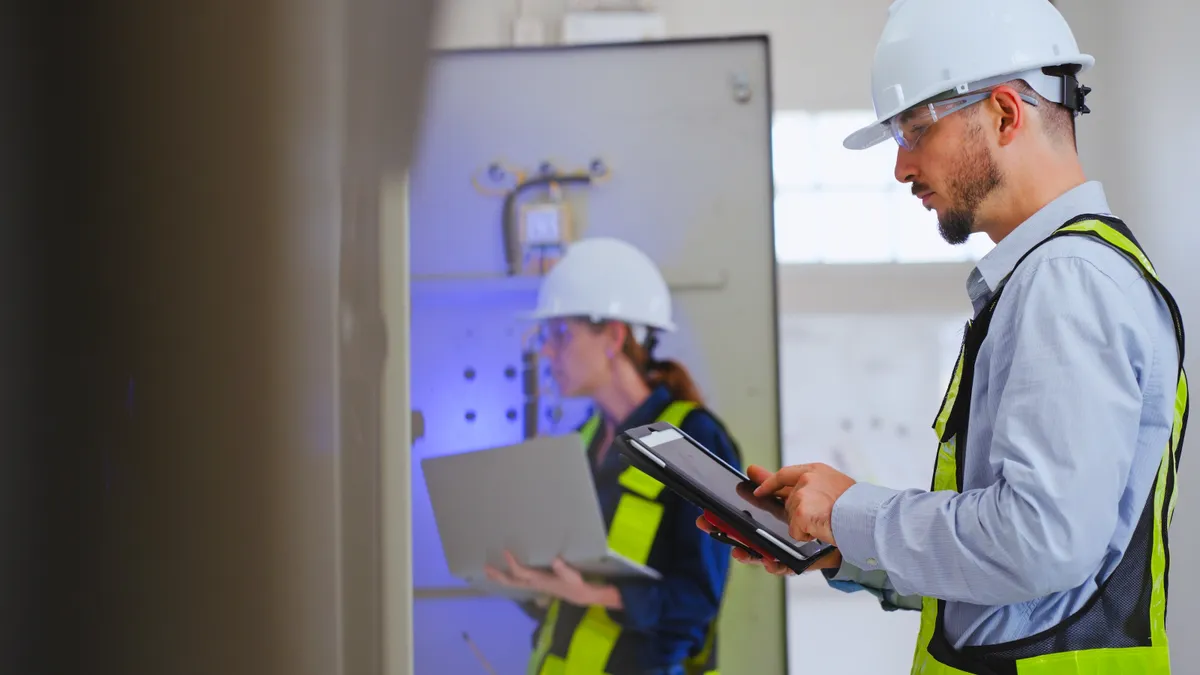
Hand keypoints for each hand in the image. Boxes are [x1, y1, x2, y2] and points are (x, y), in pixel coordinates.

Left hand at [484, 551, 614, 607]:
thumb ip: (563, 569)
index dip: (512, 563)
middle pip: (511, 581)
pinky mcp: (535, 583)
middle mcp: (533, 583)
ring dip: (500, 577)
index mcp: (539, 580)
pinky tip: (503, 574)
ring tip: (488, 571)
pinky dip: (508, 578)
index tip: (505, 551)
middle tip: (486, 567)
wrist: (578, 594)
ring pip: (512, 582)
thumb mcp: (572, 576)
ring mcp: (533, 584)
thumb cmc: (575, 583)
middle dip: (498, 575)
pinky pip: (517, 581)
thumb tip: (555, 560)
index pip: (521, 572)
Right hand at [695, 465, 843, 575]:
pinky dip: (776, 565)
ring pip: (760, 553)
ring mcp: (786, 548)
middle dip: (727, 534)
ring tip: (740, 551)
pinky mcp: (800, 561)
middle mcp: (776, 533)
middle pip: (746, 537)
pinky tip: (770, 561)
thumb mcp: (797, 486)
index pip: (744, 518)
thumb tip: (751, 469)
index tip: (705, 518)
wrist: (857, 521)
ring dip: (748, 553)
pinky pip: (785, 566)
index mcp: (772, 517)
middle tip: (709, 529)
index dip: (724, 520)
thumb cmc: (826, 505)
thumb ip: (774, 482)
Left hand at [754, 462, 855, 544]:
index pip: (785, 474)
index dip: (769, 483)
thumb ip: (810, 484)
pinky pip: (796, 531)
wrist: (869, 517)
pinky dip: (808, 536)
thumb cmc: (858, 506)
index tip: (758, 490)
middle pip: (788, 501)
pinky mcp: (800, 512)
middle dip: (797, 514)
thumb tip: (772, 479)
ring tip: (827, 522)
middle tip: (815, 518)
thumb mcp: (834, 486)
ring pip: (792, 518)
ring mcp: (801, 495)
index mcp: (816, 470)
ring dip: (806, 525)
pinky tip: (822, 531)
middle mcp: (806, 479)